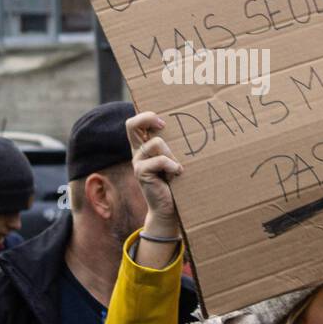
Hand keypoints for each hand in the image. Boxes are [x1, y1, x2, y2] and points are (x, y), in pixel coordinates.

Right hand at [127, 111, 182, 235]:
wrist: (169, 207)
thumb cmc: (176, 182)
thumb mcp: (174, 160)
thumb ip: (173, 146)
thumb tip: (191, 127)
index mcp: (143, 145)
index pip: (135, 123)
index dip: (146, 116)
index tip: (164, 121)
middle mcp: (137, 152)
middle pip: (132, 124)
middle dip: (148, 118)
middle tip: (164, 124)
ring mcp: (138, 162)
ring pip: (156, 143)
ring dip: (171, 153)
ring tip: (177, 167)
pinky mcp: (141, 172)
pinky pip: (160, 160)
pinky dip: (172, 165)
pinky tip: (177, 173)